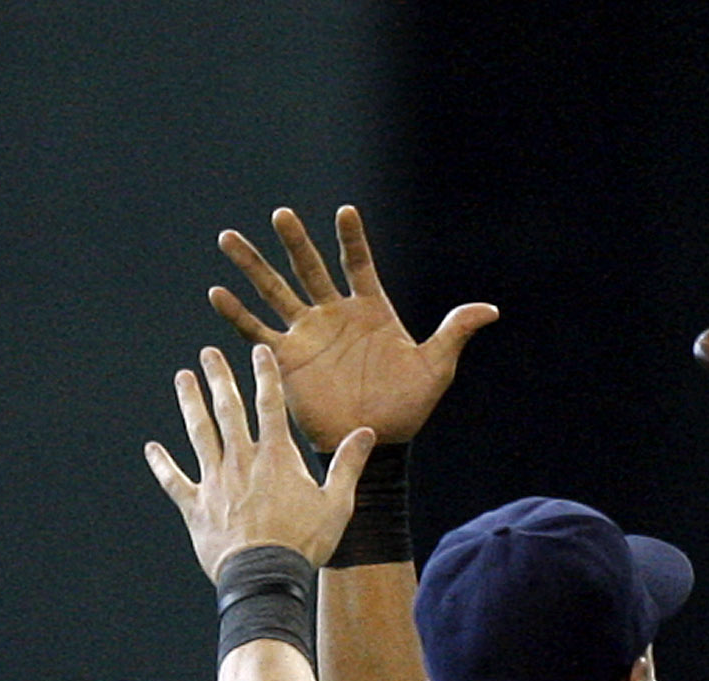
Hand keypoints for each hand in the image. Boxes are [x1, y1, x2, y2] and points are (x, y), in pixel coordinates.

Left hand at [146, 345, 370, 577]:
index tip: (259, 351)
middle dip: (218, 378)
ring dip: (190, 403)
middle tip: (208, 354)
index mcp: (275, 457)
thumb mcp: (336, 504)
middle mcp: (241, 460)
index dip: (265, 375)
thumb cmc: (304, 542)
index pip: (270, 405)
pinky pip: (174, 480)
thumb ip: (347, 465)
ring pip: (199, 433)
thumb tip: (366, 433)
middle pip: (228, 409)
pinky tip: (151, 449)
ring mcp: (215, 481)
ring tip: (182, 378)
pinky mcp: (196, 505)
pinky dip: (161, 465)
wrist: (264, 574)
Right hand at [209, 204, 496, 452]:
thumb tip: (490, 310)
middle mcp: (333, 313)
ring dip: (253, 267)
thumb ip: (454, 333)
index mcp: (369, 309)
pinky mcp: (287, 358)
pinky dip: (237, 315)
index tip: (346, 212)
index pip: (358, 264)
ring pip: (275, 291)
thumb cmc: (409, 406)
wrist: (378, 441)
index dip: (353, 240)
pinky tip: (217, 293)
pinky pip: (257, 332)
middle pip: (310, 268)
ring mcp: (308, 333)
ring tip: (229, 238)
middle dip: (296, 242)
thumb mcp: (436, 368)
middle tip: (281, 214)